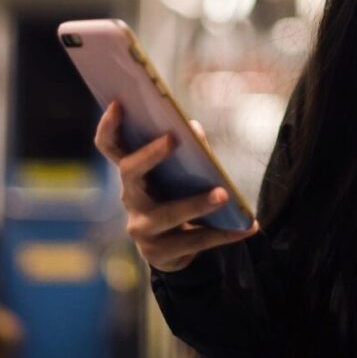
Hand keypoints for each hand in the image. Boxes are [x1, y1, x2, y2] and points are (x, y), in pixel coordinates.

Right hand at [93, 101, 258, 271]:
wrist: (174, 250)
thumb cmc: (176, 199)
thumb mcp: (178, 175)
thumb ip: (188, 150)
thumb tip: (194, 128)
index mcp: (132, 175)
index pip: (109, 147)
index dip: (108, 126)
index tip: (118, 103)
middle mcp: (130, 199)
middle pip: (130, 172)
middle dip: (150, 154)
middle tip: (174, 138)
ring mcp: (141, 229)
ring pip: (167, 214)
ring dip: (197, 203)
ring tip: (224, 195)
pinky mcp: (160, 254)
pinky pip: (195, 241)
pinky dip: (225, 233)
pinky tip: (247, 227)